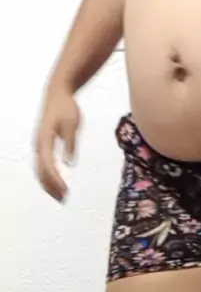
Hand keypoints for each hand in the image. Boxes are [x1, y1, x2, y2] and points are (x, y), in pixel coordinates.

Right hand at [34, 85, 80, 200]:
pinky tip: (57, 181)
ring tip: (61, 194)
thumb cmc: (66, 106)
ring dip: (49, 183)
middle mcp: (38, 144)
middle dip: (50, 186)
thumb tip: (70, 163)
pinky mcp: (43, 143)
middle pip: (40, 171)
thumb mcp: (72, 123)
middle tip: (64, 199)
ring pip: (40, 169)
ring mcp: (39, 144)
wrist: (58, 92)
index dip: (55, 180)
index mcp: (44, 140)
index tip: (65, 191)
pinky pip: (43, 163)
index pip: (48, 166)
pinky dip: (48, 175)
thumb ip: (70, 143)